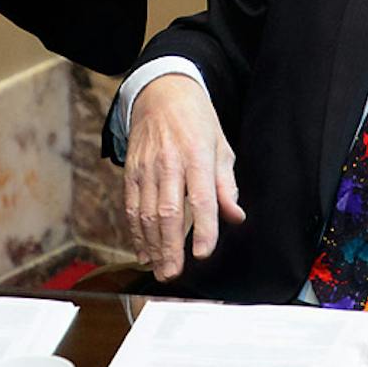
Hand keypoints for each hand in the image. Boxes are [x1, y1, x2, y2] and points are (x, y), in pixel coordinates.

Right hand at [123, 75, 243, 279]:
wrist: (161, 92)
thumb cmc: (196, 121)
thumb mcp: (220, 145)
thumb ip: (226, 184)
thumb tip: (236, 216)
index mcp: (197, 155)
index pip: (202, 198)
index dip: (204, 229)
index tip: (203, 254)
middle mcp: (169, 162)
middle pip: (168, 212)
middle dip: (170, 247)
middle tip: (173, 274)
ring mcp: (146, 167)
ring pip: (145, 214)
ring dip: (152, 246)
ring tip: (160, 269)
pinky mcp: (131, 171)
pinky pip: (131, 206)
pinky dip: (135, 232)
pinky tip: (143, 250)